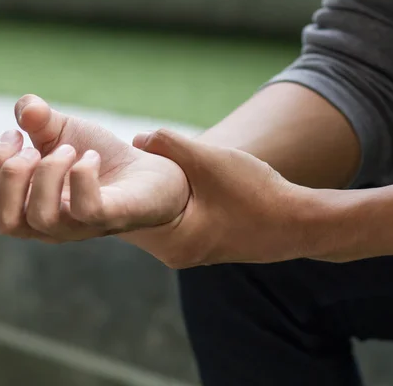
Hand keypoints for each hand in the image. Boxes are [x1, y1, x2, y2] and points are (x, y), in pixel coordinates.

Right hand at [0, 95, 189, 241]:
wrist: (149, 173)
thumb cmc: (100, 158)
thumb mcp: (64, 132)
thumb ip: (39, 120)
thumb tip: (26, 108)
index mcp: (29, 204)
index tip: (15, 134)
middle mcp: (50, 224)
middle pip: (3, 221)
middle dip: (11, 175)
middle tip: (35, 147)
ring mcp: (80, 226)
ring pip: (41, 217)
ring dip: (49, 171)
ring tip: (70, 149)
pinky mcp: (112, 218)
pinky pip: (87, 209)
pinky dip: (82, 175)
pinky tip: (91, 157)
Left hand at [124, 130, 320, 266]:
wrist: (300, 223)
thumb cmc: (257, 193)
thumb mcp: (210, 161)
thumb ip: (170, 145)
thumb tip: (136, 138)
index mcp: (172, 241)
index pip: (118, 220)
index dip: (105, 191)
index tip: (92, 167)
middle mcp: (175, 254)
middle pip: (132, 222)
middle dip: (124, 192)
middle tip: (107, 164)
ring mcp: (188, 252)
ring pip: (151, 221)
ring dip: (144, 197)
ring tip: (133, 169)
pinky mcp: (200, 245)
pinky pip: (169, 222)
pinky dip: (163, 203)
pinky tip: (166, 182)